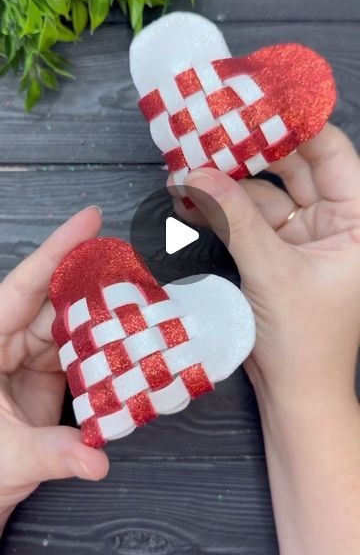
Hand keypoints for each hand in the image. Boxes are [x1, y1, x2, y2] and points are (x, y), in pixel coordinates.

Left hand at [0, 207, 108, 533]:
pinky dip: (104, 345)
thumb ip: (54, 453)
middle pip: (53, 299)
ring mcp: (28, 355)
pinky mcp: (47, 371)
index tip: (89, 220)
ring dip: (104, 315)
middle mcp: (7, 340)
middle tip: (131, 262)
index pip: (22, 286)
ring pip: (71, 322)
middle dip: (93, 280)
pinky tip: (127, 338)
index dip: (56, 250)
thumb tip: (96, 459)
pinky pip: (80, 348)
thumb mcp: (9, 457)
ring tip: (139, 301)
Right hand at [170, 123, 359, 402]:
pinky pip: (249, 217)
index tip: (254, 101)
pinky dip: (223, 209)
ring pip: (265, 191)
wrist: (294, 393)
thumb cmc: (305, 341)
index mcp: (359, 221)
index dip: (294, 124)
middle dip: (251, 150)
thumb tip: (195, 174)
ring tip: (188, 166)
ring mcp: (304, 234)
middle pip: (293, 166)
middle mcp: (336, 220)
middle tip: (211, 129)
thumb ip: (235, 219)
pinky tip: (192, 199)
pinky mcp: (277, 250)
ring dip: (228, 182)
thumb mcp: (273, 272)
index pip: (331, 153)